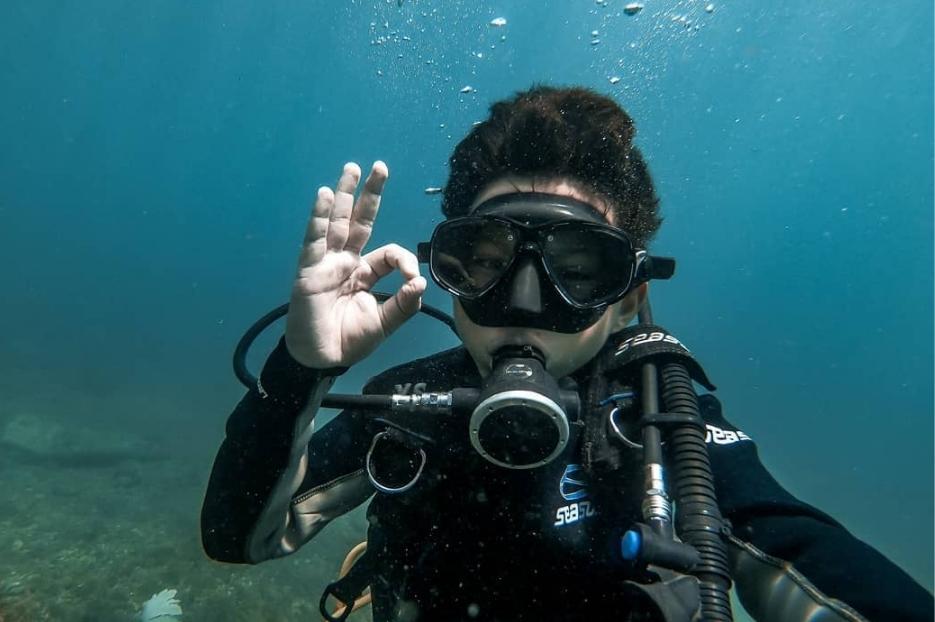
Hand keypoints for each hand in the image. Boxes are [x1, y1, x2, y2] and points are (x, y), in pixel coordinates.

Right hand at [284, 161, 426, 368]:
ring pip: (336, 222)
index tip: (411, 278)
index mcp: (365, 272)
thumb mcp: (385, 322)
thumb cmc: (349, 340)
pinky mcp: (309, 271)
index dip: (404, 260)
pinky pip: (314, 240)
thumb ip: (404, 303)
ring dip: (343, 194)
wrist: (322, 359)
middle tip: (379, 167)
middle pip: (359, 220)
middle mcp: (346, 262)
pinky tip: (322, 195)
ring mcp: (326, 263)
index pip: (389, 252)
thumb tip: (420, 280)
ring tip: (351, 168)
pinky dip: (318, 217)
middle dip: (369, 194)